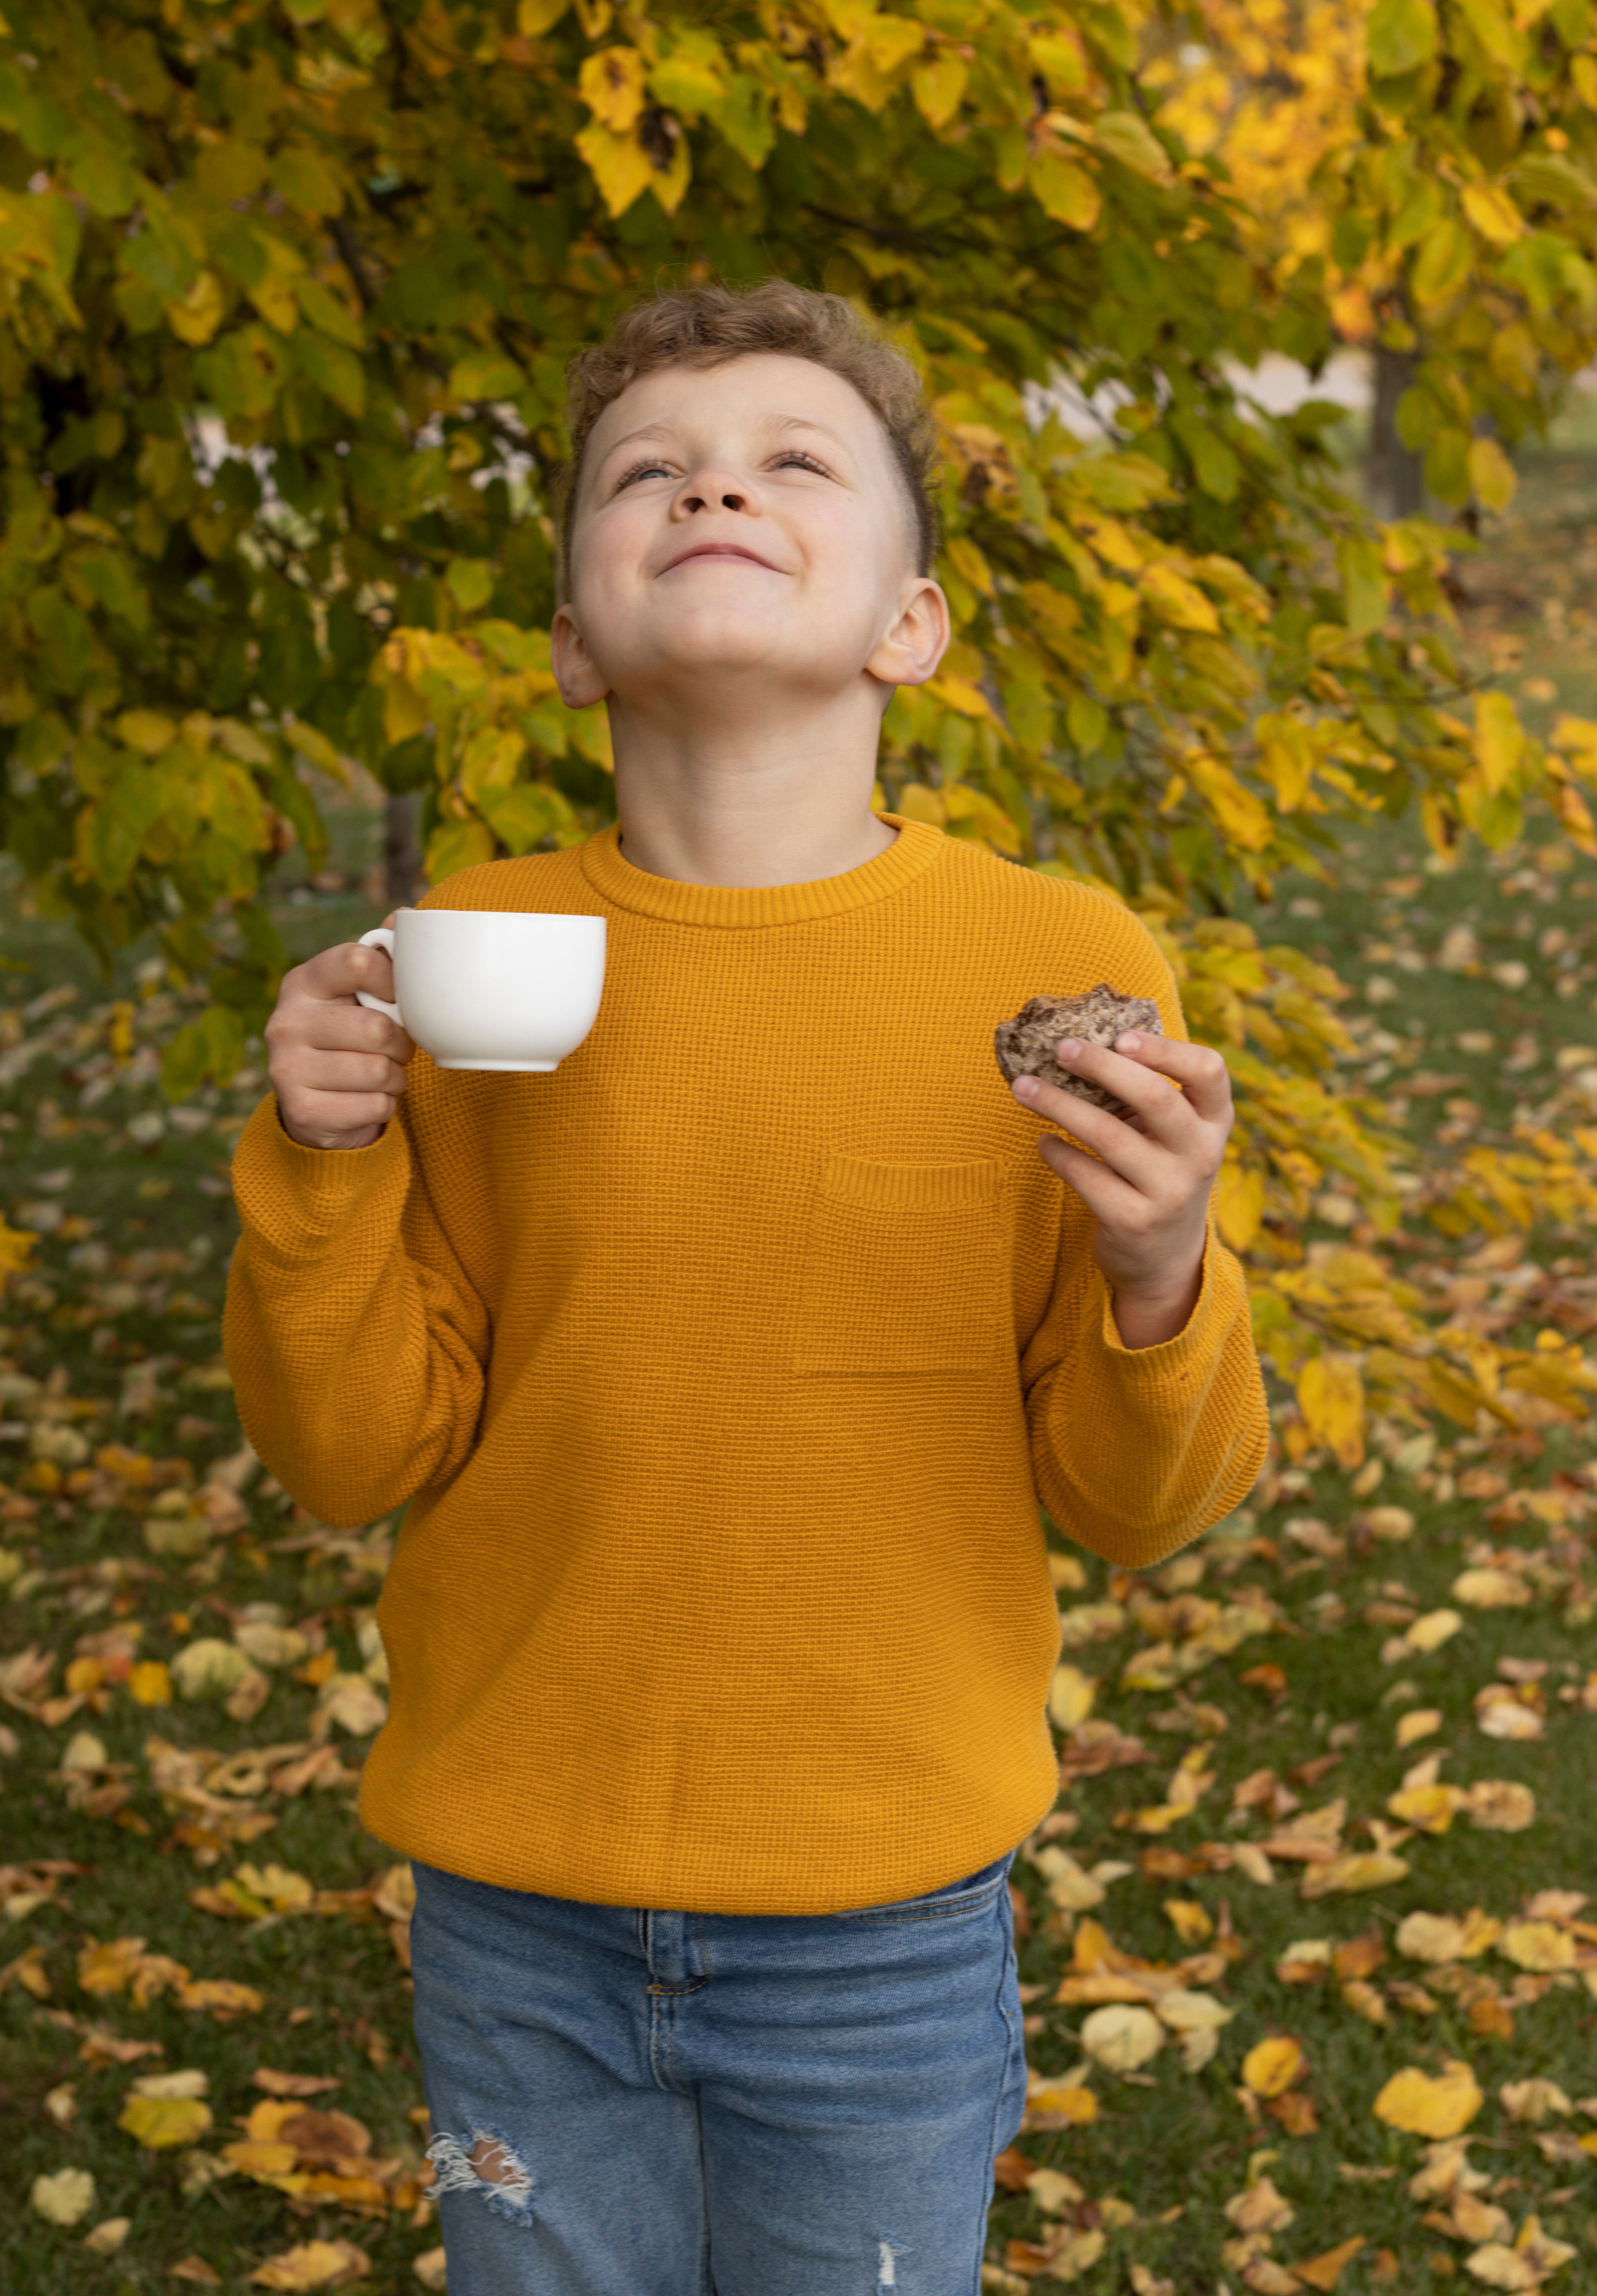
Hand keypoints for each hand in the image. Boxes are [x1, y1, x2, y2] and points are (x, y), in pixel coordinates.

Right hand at [265, 920, 414, 1151]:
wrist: (317, 1106)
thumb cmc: (349, 1037)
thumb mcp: (359, 993)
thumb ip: (381, 957)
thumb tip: (406, 915)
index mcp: (303, 982)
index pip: (359, 961)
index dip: (393, 981)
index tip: (397, 998)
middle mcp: (285, 1022)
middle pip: (377, 1028)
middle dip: (400, 1043)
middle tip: (392, 1048)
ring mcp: (287, 1068)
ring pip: (379, 1070)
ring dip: (395, 1078)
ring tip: (380, 1074)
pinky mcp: (301, 1110)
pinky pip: (375, 1106)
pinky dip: (384, 1106)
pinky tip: (365, 1100)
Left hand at [1011, 1031, 1233, 1348]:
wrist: (1165, 1257)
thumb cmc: (1159, 1169)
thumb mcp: (1172, 1133)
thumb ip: (1147, 1090)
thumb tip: (1082, 1036)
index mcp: (1214, 1120)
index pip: (1209, 1071)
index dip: (1165, 1049)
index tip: (1120, 1035)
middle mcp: (1200, 1154)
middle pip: (1155, 1097)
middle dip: (1102, 1066)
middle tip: (1060, 1048)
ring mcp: (1170, 1190)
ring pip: (1110, 1135)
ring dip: (1060, 1105)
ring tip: (1023, 1088)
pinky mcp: (1135, 1221)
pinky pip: (1087, 1176)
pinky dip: (1058, 1154)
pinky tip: (1042, 1141)